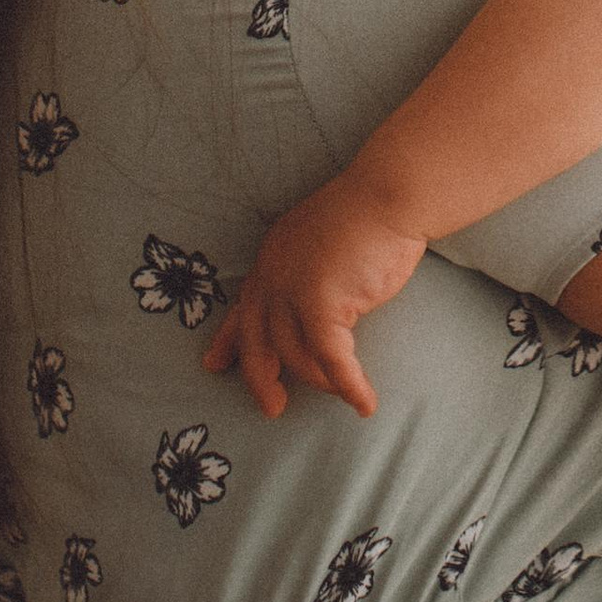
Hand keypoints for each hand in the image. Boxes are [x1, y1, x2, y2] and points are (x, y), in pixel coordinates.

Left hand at [204, 179, 427, 420]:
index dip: (228, 339)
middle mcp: (273, 275)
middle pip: (256, 340)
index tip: (213, 364)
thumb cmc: (369, 212)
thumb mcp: (322, 242)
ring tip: (346, 392)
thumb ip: (308, 271)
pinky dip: (349, 386)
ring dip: (324, 381)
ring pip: (299, 357)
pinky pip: (333, 362)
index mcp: (272, 256)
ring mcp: (293, 292)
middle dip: (260, 377)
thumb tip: (318, 308)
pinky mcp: (321, 307)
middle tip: (272, 407)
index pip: (243, 305)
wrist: (388, 194)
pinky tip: (365, 403)